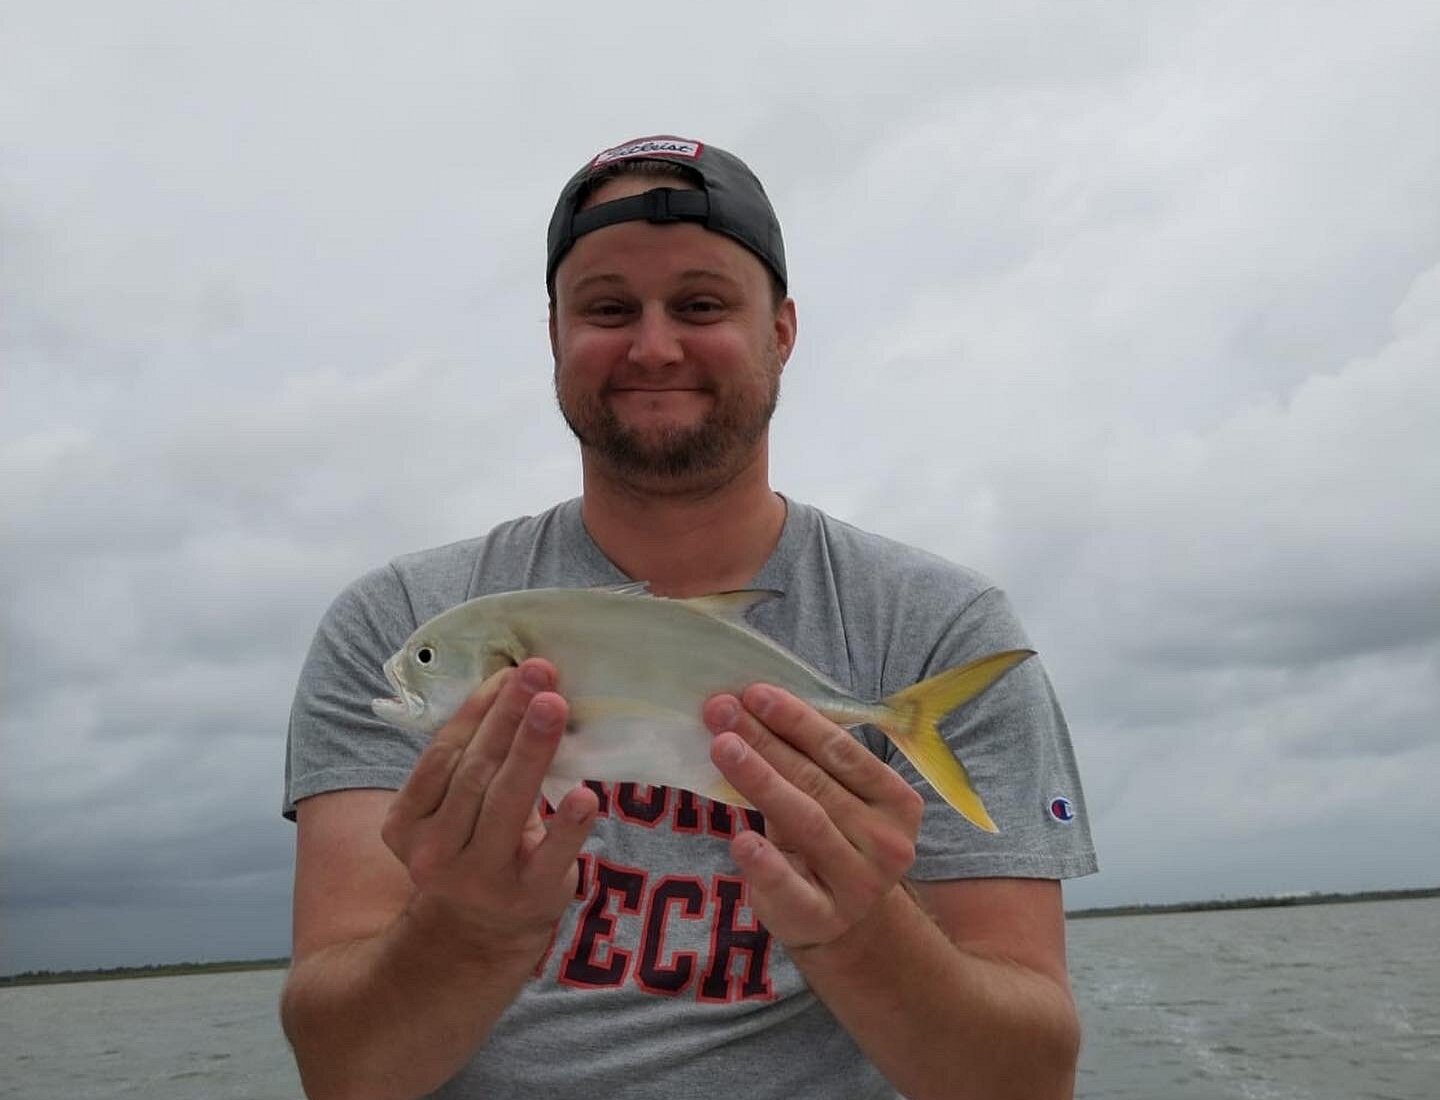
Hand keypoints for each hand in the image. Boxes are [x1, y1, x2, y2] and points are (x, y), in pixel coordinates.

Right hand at [379, 659, 598, 958]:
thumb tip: (511, 683)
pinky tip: (588, 796)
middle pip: (476, 772)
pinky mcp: (529, 897)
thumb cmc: (472, 848)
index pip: (443, 756)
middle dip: (508, 716)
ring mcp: (480, 878)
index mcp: (405, 823)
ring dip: (533, 749)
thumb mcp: (451, 811)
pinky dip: (569, 825)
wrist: (480, 937)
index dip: (476, 710)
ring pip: (507, 802)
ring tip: (555, 704)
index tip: (507, 671)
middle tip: (538, 671)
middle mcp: (434, 853)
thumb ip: (468, 761)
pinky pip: (550, 855)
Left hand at [703, 685, 923, 952]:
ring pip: (805, 821)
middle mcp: (887, 842)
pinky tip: (741, 840)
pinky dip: (765, 863)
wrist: (847, 925)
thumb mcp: (835, 800)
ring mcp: (859, 884)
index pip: (843, 751)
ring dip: (760, 779)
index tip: (755, 692)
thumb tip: (750, 706)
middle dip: (766, 740)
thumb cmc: (832, 840)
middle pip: (817, 781)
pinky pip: (791, 887)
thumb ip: (807, 760)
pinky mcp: (822, 917)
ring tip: (723, 747)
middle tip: (722, 709)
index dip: (798, 720)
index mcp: (896, 801)